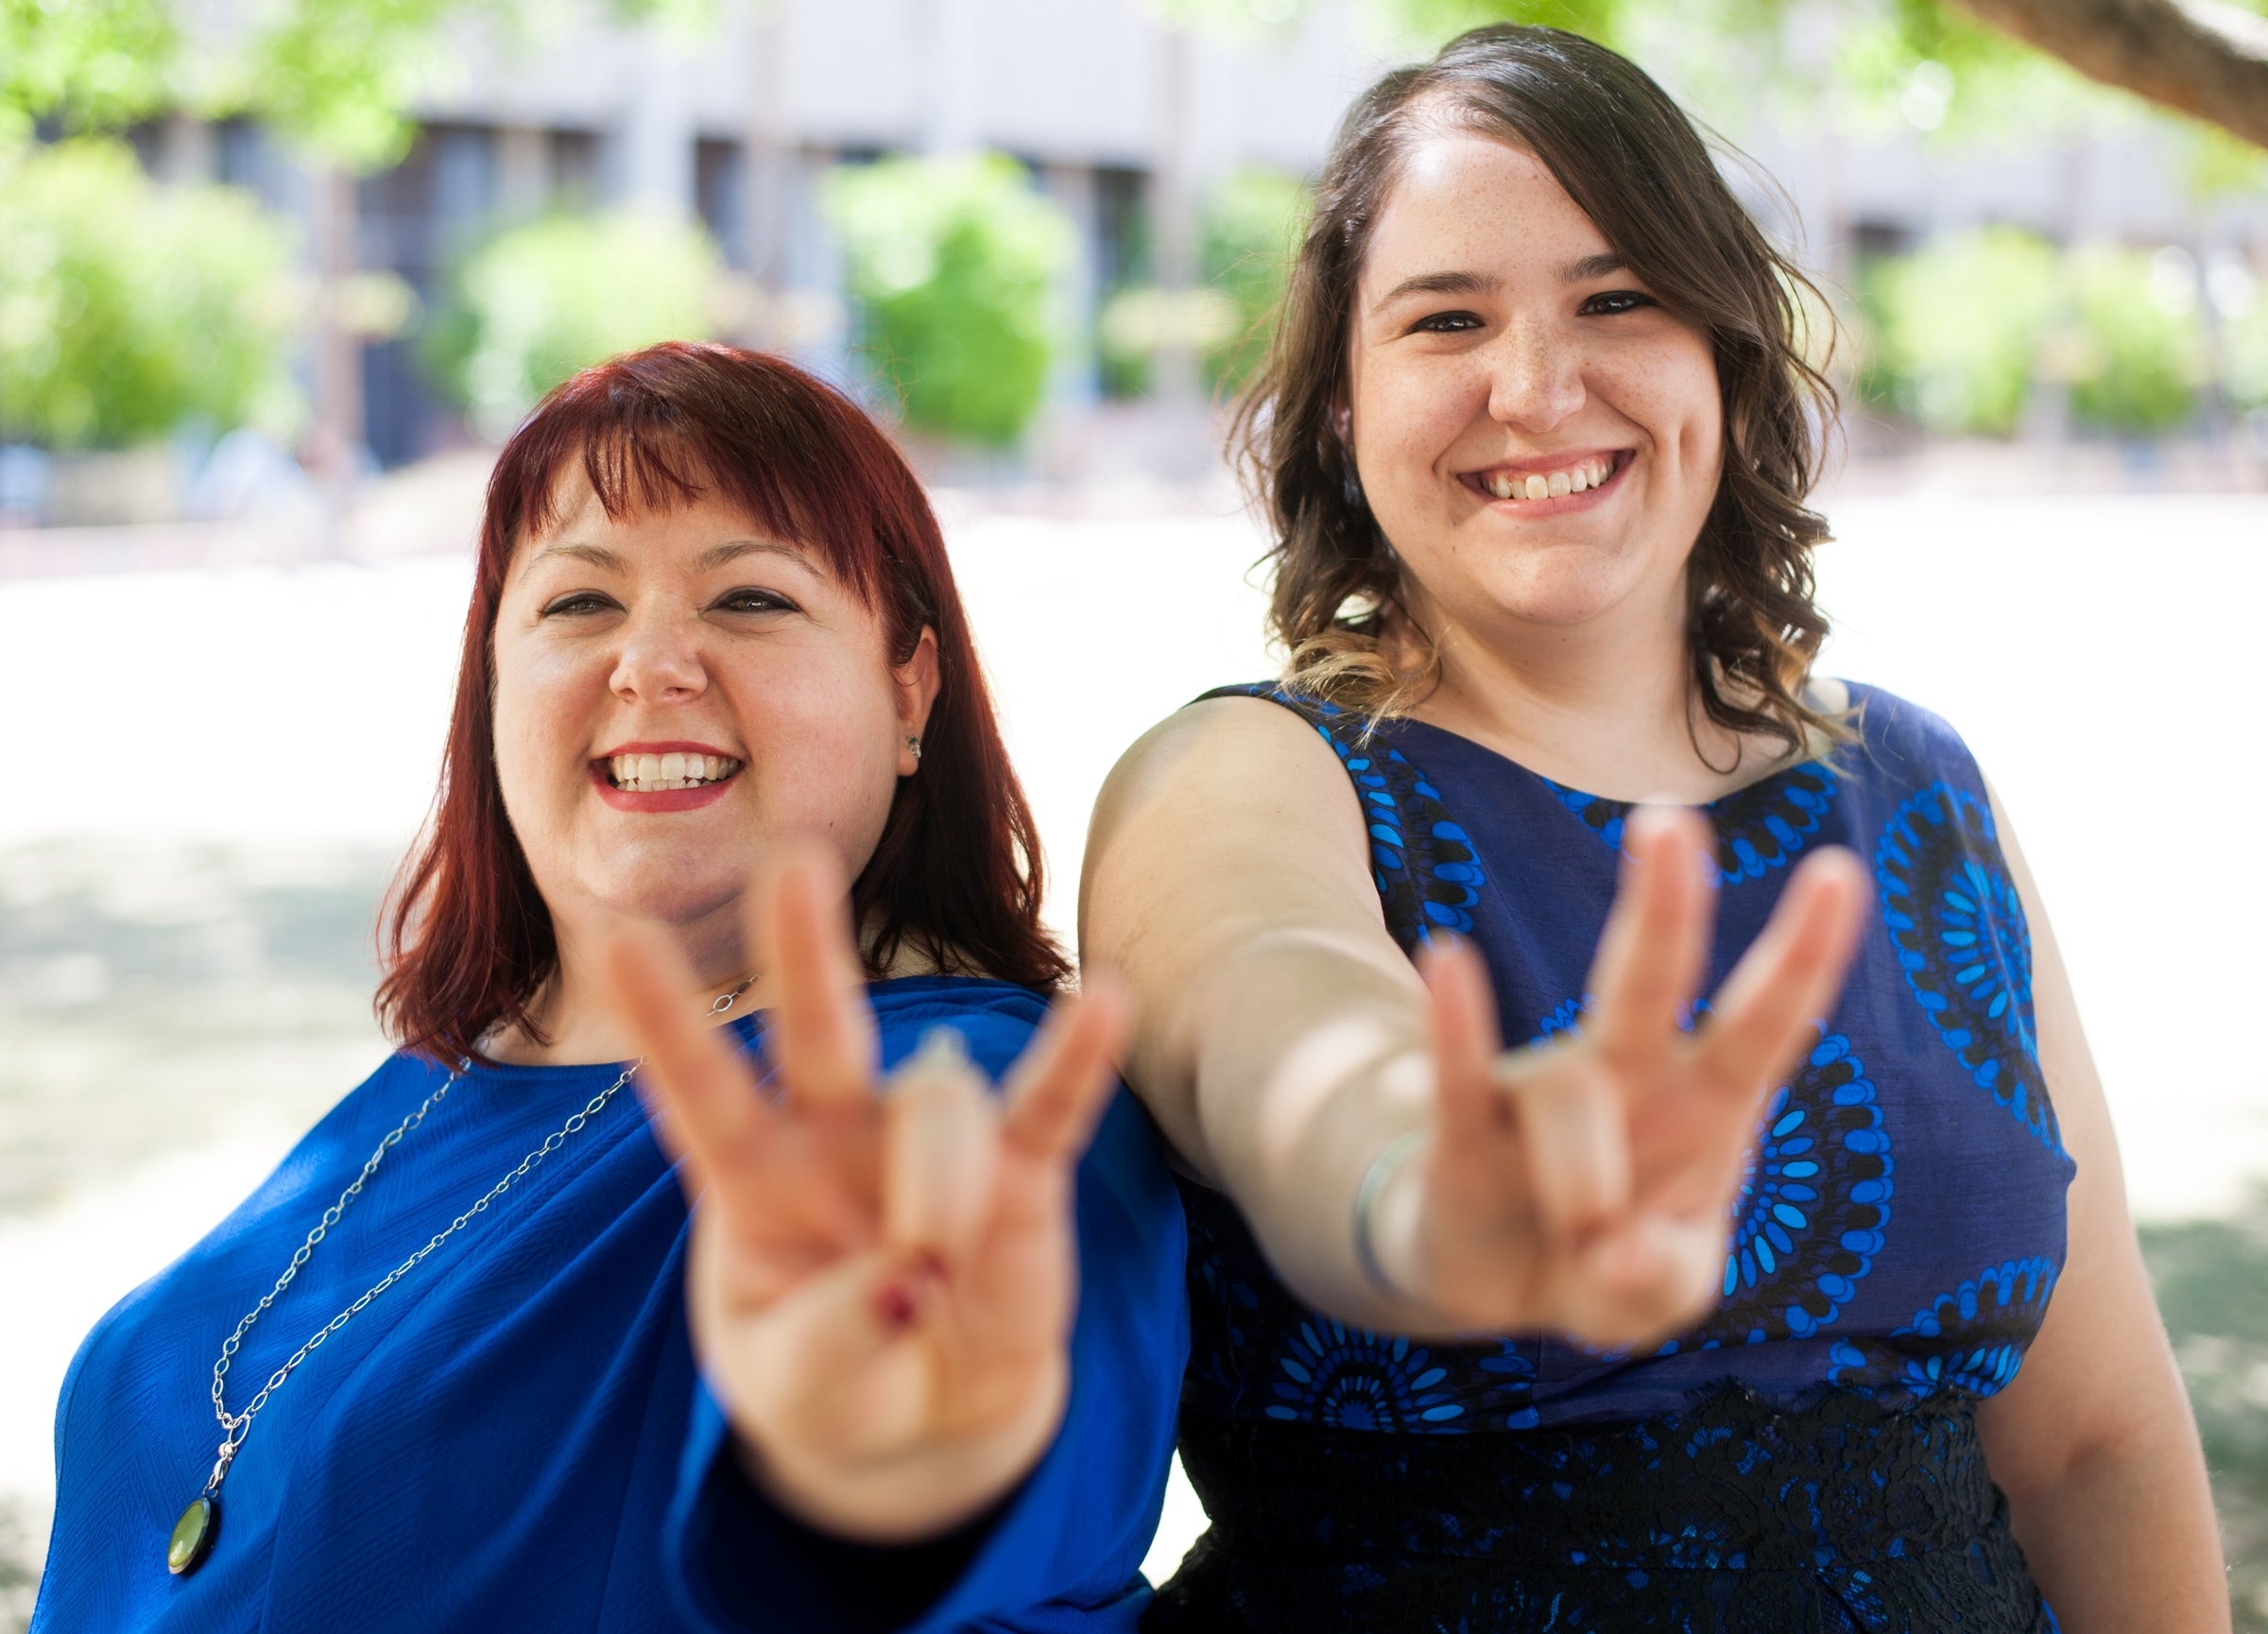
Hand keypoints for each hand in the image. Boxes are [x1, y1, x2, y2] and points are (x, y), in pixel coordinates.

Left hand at [599, 848, 1126, 1541]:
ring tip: (936, 1280)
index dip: (666, 1021)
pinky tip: (1106, 999)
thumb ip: (829, 1340)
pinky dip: (1078, 1057)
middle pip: (818, 1031)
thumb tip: (908, 1278)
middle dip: (804, 950)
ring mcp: (928, 1142)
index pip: (700, 1088)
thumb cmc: (838, 1379)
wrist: (935, 1411)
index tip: (615, 939)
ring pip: (938, 1117)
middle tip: (795, 863)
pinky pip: (1049, 1104)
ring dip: (936, 1200)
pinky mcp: (1020, 1170)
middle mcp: (839, 1134)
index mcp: (753, 1176)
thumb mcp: (795, 1388)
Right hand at [1379, 807, 1866, 1348]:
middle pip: (1649, 979)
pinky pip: (1458, 1069)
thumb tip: (1616, 1248)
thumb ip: (1661, 1282)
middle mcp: (1626, 1076)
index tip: (1841, 869)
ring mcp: (1541, 1092)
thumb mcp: (1654, 1296)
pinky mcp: (1463, 1125)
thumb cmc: (1598, 1263)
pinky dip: (1458, 1022)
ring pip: (1571, 1100)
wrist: (1489, 1280)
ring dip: (1586, 1188)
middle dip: (1664, 906)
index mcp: (1704, 1108)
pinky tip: (1450, 959)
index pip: (1765, 1022)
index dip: (1803, 955)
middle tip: (1669, 823)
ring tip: (1584, 1245)